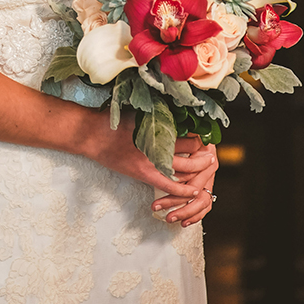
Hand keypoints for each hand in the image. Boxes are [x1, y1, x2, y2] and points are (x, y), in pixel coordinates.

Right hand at [83, 112, 202, 204]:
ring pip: (184, 169)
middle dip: (204, 153)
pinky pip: (169, 185)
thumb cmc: (113, 120)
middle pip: (191, 152)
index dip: (201, 135)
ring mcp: (151, 162)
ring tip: (207, 166)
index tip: (207, 134)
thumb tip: (178, 114)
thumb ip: (158, 115)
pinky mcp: (144, 174)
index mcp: (157, 128)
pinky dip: (183, 190)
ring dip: (198, 169)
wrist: (92, 135)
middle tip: (211, 150)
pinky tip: (194, 191)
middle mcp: (157, 145)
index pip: (189, 134)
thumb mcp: (138, 112)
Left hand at [151, 135, 217, 226]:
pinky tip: (184, 223)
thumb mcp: (177, 132)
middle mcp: (210, 165)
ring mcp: (209, 176)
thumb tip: (171, 149)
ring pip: (202, 200)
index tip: (157, 198)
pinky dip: (196, 215)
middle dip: (175, 202)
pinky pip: (206, 204)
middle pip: (195, 191)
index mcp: (206, 152)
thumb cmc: (183, 130)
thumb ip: (177, 141)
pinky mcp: (207, 184)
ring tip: (169, 218)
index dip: (175, 190)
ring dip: (186, 212)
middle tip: (157, 208)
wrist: (195, 131)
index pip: (192, 178)